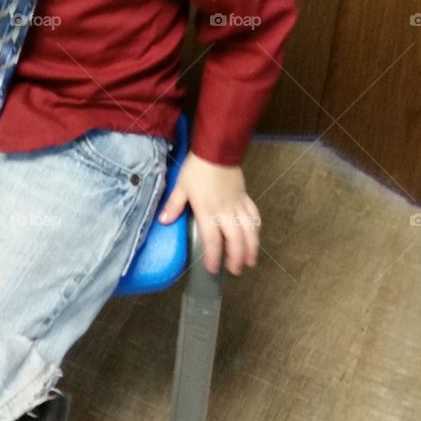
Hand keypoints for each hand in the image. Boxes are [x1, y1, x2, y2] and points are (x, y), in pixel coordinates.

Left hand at [158, 151, 260, 275]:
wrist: (217, 150)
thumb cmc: (197, 168)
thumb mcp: (181, 186)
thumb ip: (174, 205)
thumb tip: (163, 221)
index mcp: (207, 210)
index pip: (212, 239)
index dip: (214, 256)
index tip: (213, 269)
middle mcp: (225, 211)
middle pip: (235, 239)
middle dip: (236, 257)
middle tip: (235, 271)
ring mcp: (238, 204)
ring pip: (249, 230)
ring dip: (251, 247)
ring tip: (250, 261)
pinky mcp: (246, 197)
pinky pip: (254, 215)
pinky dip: (256, 228)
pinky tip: (255, 236)